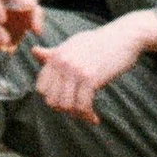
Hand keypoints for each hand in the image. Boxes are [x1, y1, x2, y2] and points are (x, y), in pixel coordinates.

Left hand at [25, 10, 156, 124]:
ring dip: (77, 115)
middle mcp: (62, 63)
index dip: (53, 99)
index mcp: (56, 56)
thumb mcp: (72, 45)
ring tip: (87, 115)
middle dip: (64, 110)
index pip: (41, 88)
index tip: (66, 102)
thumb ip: (53, 53)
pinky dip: (88, 116)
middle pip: (52, 100)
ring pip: (66, 106)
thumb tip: (33, 51)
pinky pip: (82, 106)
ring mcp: (75, 70)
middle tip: (78, 111)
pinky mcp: (90, 78)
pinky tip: (95, 118)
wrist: (123, 37)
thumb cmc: (98, 42)